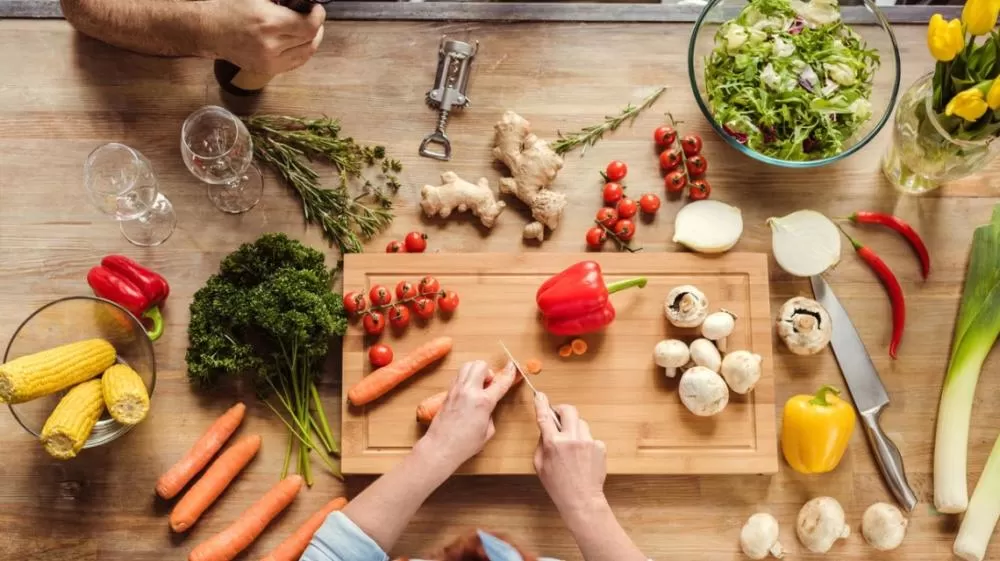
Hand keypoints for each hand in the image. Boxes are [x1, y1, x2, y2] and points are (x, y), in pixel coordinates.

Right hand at [202, 0, 324, 75]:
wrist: (207, 29)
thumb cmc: (228, 7)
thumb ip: (283, 0)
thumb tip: (303, 2)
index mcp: (269, 23)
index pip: (309, 26)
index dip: (318, 16)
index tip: (316, 9)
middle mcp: (271, 46)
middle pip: (309, 40)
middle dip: (315, 26)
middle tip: (311, 16)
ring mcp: (269, 62)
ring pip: (305, 54)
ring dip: (311, 40)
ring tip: (307, 29)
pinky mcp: (266, 70)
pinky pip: (294, 63)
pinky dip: (301, 52)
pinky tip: (299, 41)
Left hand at [422, 360, 516, 469]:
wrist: (441, 447)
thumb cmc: (465, 444)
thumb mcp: (488, 431)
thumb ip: (490, 413)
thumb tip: (488, 407)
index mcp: (483, 402)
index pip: (500, 382)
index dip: (510, 373)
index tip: (513, 366)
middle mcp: (469, 391)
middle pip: (481, 365)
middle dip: (488, 372)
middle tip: (489, 385)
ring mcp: (456, 390)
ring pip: (468, 365)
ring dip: (476, 372)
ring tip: (478, 387)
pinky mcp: (448, 392)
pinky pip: (459, 376)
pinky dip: (466, 378)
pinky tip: (468, 392)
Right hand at [533, 394, 607, 516]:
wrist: (582, 499)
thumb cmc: (558, 485)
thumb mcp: (540, 465)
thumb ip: (542, 444)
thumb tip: (546, 430)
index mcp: (554, 443)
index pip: (545, 417)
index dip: (541, 404)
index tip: (540, 395)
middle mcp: (572, 439)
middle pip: (569, 410)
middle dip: (562, 410)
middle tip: (558, 416)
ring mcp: (588, 441)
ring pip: (581, 423)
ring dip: (574, 428)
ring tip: (572, 446)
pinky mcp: (599, 446)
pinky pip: (590, 437)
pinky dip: (585, 443)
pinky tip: (583, 457)